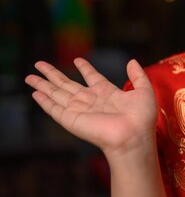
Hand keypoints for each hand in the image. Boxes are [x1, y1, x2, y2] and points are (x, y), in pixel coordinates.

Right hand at [25, 58, 157, 157]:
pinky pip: (54, 108)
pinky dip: (44, 101)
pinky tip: (35, 93)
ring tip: (29, 76)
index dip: (85, 68)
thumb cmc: (141, 117)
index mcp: (108, 92)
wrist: (133, 136)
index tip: (77, 60)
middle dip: (53, 74)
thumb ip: (137, 75)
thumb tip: (132, 61)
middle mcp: (91, 100)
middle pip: (67, 84)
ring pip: (57, 93)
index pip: (92, 77)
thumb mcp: (144, 90)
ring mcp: (79, 109)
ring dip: (43, 85)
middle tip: (39, 64)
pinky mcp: (71, 119)